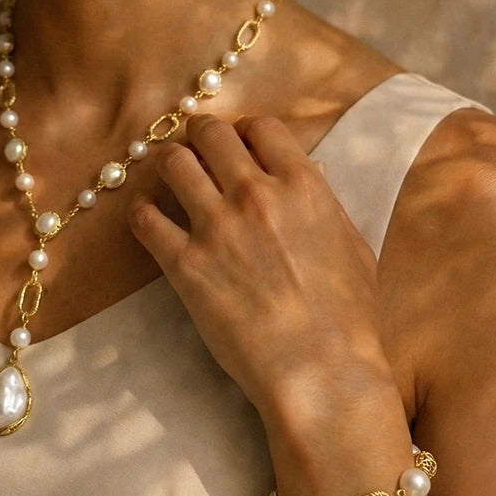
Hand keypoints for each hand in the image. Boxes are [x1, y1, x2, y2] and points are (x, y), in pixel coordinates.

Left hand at [130, 114, 387, 421]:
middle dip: (200, 137)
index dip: (244, 131)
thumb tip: (305, 174)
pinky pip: (145, 218)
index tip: (238, 145)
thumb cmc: (348, 316)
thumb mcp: (352, 246)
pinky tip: (150, 218)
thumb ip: (323, 203)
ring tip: (170, 179)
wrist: (321, 370)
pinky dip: (142, 213)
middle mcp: (255, 195)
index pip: (259, 125)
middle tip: (197, 152)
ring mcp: (216, 227)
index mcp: (302, 186)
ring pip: (172, 162)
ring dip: (169, 165)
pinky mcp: (184, 263)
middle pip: (209, 132)